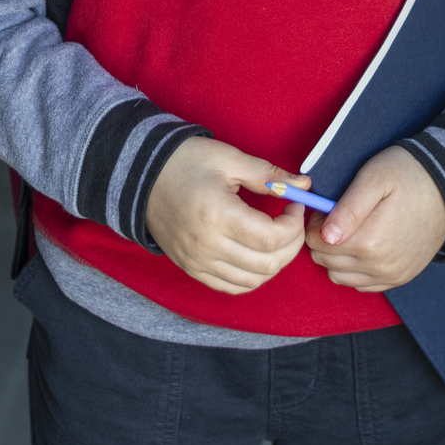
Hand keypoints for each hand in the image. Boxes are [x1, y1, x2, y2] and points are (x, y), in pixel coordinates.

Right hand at [145, 137, 307, 294]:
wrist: (141, 176)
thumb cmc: (185, 161)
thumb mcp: (229, 158)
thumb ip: (268, 175)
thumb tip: (304, 185)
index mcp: (218, 216)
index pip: (272, 238)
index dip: (294, 225)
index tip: (295, 204)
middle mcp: (207, 246)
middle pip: (268, 264)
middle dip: (292, 244)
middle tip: (292, 221)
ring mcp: (198, 262)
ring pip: (253, 281)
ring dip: (275, 263)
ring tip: (276, 237)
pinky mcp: (192, 269)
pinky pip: (231, 286)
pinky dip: (252, 276)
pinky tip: (257, 254)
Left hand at [305, 146, 444, 293]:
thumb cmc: (408, 174)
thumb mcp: (374, 178)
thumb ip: (348, 208)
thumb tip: (325, 236)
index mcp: (371, 241)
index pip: (317, 242)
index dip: (315, 222)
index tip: (326, 208)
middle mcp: (380, 266)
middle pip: (325, 261)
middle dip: (323, 239)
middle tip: (336, 216)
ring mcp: (392, 275)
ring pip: (340, 276)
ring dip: (336, 256)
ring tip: (350, 230)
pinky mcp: (400, 278)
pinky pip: (361, 285)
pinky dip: (354, 269)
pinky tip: (362, 246)